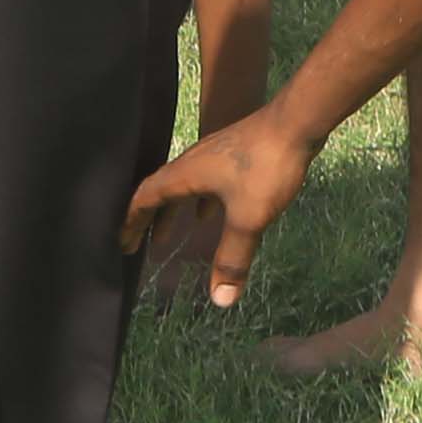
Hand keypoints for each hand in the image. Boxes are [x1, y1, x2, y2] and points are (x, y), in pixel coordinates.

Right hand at [117, 108, 321, 309]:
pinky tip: (211, 211)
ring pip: (184, 185)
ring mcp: (215, 154)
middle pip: (161, 191)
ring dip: (175, 210)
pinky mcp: (235, 153)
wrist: (297, 122)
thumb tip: (220, 300)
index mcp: (185, 173)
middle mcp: (193, 161)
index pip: (146, 197)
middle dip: (150, 220)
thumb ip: (233, 258)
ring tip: (171, 234)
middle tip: (143, 245)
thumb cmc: (266, 167)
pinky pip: (206, 180)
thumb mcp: (248, 218)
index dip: (132, 222)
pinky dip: (201, 200)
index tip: (123, 243)